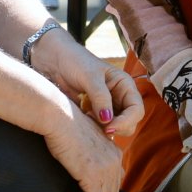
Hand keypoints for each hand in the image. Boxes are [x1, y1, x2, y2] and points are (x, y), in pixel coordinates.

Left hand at [28, 29, 143, 136]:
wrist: (55, 62)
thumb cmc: (75, 62)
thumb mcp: (90, 76)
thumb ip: (100, 97)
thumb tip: (107, 120)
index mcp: (125, 85)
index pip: (136, 109)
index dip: (126, 121)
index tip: (108, 126)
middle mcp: (120, 98)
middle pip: (130, 123)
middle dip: (117, 127)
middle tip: (98, 126)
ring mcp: (108, 108)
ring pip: (117, 128)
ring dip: (105, 129)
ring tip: (88, 118)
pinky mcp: (95, 115)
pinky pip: (102, 128)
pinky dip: (96, 129)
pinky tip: (84, 120)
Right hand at [41, 100, 125, 191]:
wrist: (60, 117)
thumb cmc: (69, 124)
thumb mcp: (90, 136)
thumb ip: (96, 149)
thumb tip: (90, 157)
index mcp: (115, 151)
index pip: (117, 178)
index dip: (107, 189)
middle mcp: (114, 160)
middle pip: (113, 190)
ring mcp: (105, 168)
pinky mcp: (92, 176)